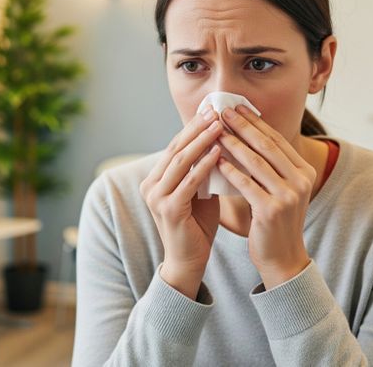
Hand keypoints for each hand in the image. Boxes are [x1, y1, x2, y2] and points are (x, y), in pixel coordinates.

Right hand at [140, 107, 223, 298]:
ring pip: (181, 161)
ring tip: (219, 125)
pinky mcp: (168, 210)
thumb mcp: (200, 192)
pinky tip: (219, 152)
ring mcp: (156, 197)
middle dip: (197, 128)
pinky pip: (189, 181)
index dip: (193, 127)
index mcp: (155, 179)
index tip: (212, 110)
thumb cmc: (197, 226)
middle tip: (216, 110)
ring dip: (201, 141)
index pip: (175, 146)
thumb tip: (221, 141)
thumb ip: (203, 170)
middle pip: (176, 149)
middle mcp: (151, 185)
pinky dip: (204, 165)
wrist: (189, 262)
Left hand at [217, 105, 315, 288]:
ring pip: (256, 163)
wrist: (283, 258)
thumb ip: (271, 166)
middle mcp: (301, 181)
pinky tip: (216, 160)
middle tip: (223, 111)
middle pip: (267, 146)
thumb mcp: (280, 189)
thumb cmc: (275, 221)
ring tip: (215, 131)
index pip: (276, 140)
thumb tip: (248, 134)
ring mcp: (288, 196)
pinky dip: (230, 171)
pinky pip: (246, 185)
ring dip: (233, 144)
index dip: (255, 122)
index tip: (237, 107)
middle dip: (243, 126)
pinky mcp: (272, 211)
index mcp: (304, 172)